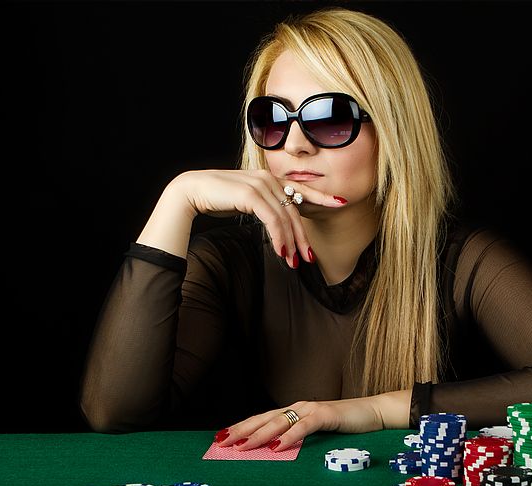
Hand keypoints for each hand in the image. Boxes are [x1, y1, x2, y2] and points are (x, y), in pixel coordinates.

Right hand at [169, 169, 345, 268]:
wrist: (191, 191)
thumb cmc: (217, 198)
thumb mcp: (247, 201)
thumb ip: (265, 206)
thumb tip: (278, 223)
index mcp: (269, 178)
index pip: (301, 189)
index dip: (321, 197)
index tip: (340, 203)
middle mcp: (268, 178)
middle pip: (295, 211)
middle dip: (302, 237)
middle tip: (308, 258)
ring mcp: (260, 184)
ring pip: (285, 219)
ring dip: (290, 243)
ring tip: (293, 263)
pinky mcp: (252, 194)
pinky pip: (272, 220)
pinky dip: (278, 238)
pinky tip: (280, 252)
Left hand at [213, 398, 384, 451]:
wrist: (375, 413)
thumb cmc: (347, 425)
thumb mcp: (318, 434)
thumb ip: (299, 438)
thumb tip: (276, 451)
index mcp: (295, 412)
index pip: (263, 419)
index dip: (242, 426)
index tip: (222, 436)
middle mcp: (299, 407)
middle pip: (264, 418)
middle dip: (242, 430)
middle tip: (222, 441)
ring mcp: (312, 409)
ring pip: (279, 421)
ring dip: (259, 434)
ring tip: (243, 445)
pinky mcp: (326, 415)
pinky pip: (304, 427)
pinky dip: (289, 436)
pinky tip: (277, 446)